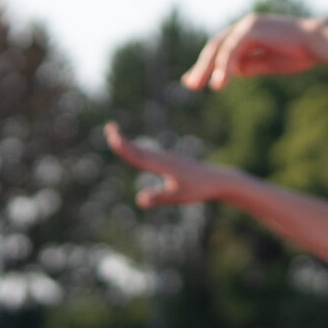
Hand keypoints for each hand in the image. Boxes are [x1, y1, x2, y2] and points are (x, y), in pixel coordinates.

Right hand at [105, 123, 236, 208]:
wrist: (218, 180)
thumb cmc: (199, 189)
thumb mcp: (179, 196)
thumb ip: (159, 197)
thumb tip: (139, 200)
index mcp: (164, 165)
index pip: (139, 157)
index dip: (125, 148)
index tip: (113, 138)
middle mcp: (164, 158)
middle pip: (139, 150)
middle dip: (123, 140)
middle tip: (109, 127)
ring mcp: (168, 159)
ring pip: (144, 152)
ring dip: (130, 145)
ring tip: (116, 138)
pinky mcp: (171, 161)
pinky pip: (151, 155)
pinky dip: (139, 151)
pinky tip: (136, 153)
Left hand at [182, 13, 319, 89]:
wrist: (318, 43)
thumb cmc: (299, 52)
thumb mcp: (268, 62)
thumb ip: (249, 65)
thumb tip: (229, 72)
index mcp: (250, 32)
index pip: (222, 48)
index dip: (208, 64)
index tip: (197, 81)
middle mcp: (246, 25)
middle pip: (216, 47)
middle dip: (202, 66)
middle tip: (190, 85)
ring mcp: (248, 25)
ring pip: (220, 48)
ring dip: (209, 68)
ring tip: (201, 87)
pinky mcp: (252, 29)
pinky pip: (232, 49)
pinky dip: (224, 66)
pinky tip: (220, 82)